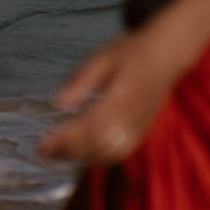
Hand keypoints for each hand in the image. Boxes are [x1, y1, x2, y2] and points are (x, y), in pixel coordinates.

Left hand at [38, 27, 178, 165]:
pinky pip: (121, 153)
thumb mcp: (102, 57)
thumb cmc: (132, 51)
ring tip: (58, 154)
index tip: (42, 144)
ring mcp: (140, 127)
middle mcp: (132, 117)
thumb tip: (58, 103)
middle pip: (97, 145)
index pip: (89, 127)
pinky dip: (100, 157)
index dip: (65, 140)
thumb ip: (81, 80)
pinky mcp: (144, 131)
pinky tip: (84, 153)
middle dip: (68, 152)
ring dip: (82, 158)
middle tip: (43, 151)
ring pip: (109, 154)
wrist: (167, 54)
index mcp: (121, 98)